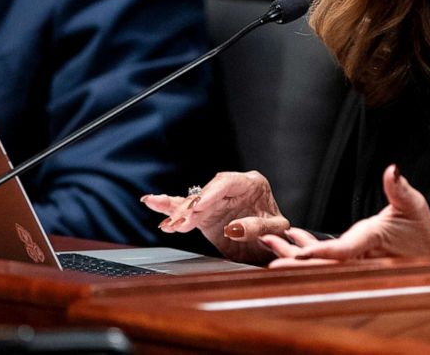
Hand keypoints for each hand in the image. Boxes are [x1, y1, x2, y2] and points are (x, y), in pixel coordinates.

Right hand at [141, 170, 287, 263]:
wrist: (270, 247)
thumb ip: (258, 227)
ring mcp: (218, 200)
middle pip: (207, 192)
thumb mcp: (275, 230)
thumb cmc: (277, 234)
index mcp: (253, 183)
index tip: (199, 206)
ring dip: (179, 213)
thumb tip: (234, 228)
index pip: (228, 182)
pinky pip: (186, 208)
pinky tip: (152, 202)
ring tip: (169, 224)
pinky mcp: (205, 213)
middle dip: (193, 208)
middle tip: (182, 223)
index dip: (212, 193)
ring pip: (194, 201)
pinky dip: (170, 209)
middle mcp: (233, 188)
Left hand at [261, 164, 429, 266]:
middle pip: (323, 264)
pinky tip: (289, 238)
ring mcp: (354, 260)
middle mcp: (359, 256)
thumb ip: (400, 188)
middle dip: (297, 262)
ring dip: (294, 254)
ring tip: (268, 245)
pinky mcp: (352, 258)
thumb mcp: (414, 205)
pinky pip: (326, 256)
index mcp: (371, 243)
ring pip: (320, 263)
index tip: (299, 253)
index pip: (343, 251)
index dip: (320, 253)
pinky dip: (306, 248)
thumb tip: (393, 170)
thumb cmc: (424, 231)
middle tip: (271, 258)